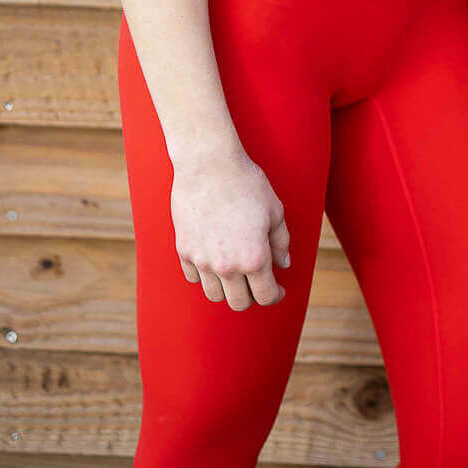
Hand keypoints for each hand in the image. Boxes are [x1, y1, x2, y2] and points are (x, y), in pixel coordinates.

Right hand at [170, 142, 291, 308]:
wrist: (208, 164)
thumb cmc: (246, 183)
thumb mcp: (275, 210)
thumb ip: (280, 242)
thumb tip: (283, 264)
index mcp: (254, 258)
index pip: (266, 296)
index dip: (276, 295)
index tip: (278, 289)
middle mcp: (227, 266)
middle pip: (239, 303)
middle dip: (252, 296)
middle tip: (257, 281)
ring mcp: (202, 261)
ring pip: (214, 295)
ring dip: (227, 288)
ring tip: (235, 271)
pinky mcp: (184, 251)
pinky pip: (194, 277)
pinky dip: (205, 274)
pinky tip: (214, 259)